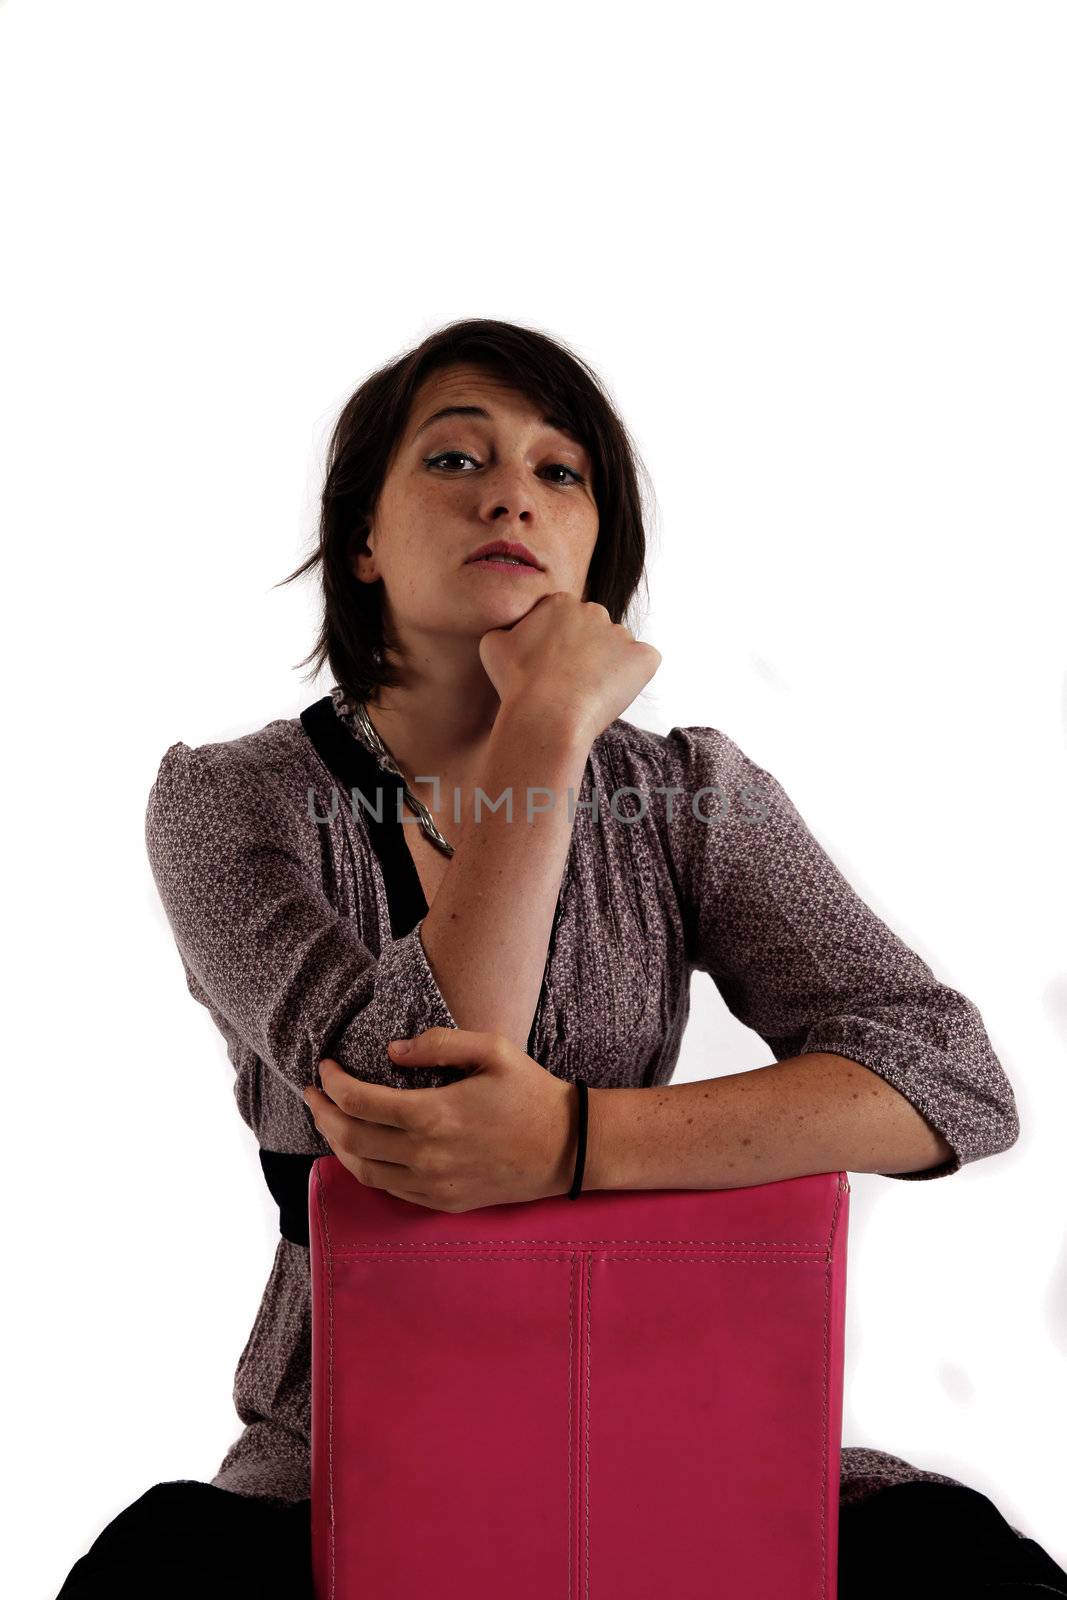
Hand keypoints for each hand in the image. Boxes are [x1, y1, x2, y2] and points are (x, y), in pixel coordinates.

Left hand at [302, 1029, 576, 1212]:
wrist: (568, 1147)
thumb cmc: (531, 1092)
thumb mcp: (493, 1049)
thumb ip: (438, 1043)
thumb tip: (391, 1051)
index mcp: (435, 1115)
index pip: (359, 1102)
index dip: (332, 1083)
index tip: (324, 1067)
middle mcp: (427, 1156)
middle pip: (350, 1139)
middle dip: (322, 1113)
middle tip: (314, 1092)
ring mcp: (433, 1185)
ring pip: (362, 1170)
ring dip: (336, 1143)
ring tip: (329, 1119)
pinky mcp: (443, 1202)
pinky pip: (388, 1190)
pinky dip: (364, 1168)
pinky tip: (361, 1148)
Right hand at [478, 591, 660, 742]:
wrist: (546, 714)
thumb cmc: (516, 682)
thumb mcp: (493, 645)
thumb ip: (506, 629)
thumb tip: (512, 632)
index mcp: (560, 602)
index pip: (564, 620)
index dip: (557, 647)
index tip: (548, 668)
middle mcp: (594, 610)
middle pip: (593, 630)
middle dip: (584, 652)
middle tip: (567, 683)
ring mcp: (622, 634)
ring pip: (616, 649)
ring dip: (607, 666)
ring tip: (586, 694)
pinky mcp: (644, 658)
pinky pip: (643, 663)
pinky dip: (633, 678)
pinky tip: (610, 694)